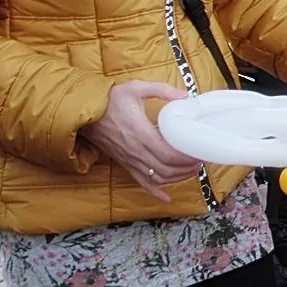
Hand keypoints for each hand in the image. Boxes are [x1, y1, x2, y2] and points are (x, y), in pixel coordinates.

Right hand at [81, 80, 203, 202]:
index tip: (200, 153)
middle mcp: (136, 151)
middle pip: (167, 169)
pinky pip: (140, 182)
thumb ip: (162, 90)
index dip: (187, 158)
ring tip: (192, 171)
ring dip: (177, 178)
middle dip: (187, 168)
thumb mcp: (136, 87)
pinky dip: (154, 192)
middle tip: (201, 161)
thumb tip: (185, 96)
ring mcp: (129, 160)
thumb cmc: (110, 99)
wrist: (85, 111)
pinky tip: (166, 198)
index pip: (169, 154)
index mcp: (141, 133)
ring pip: (157, 178)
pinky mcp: (124, 164)